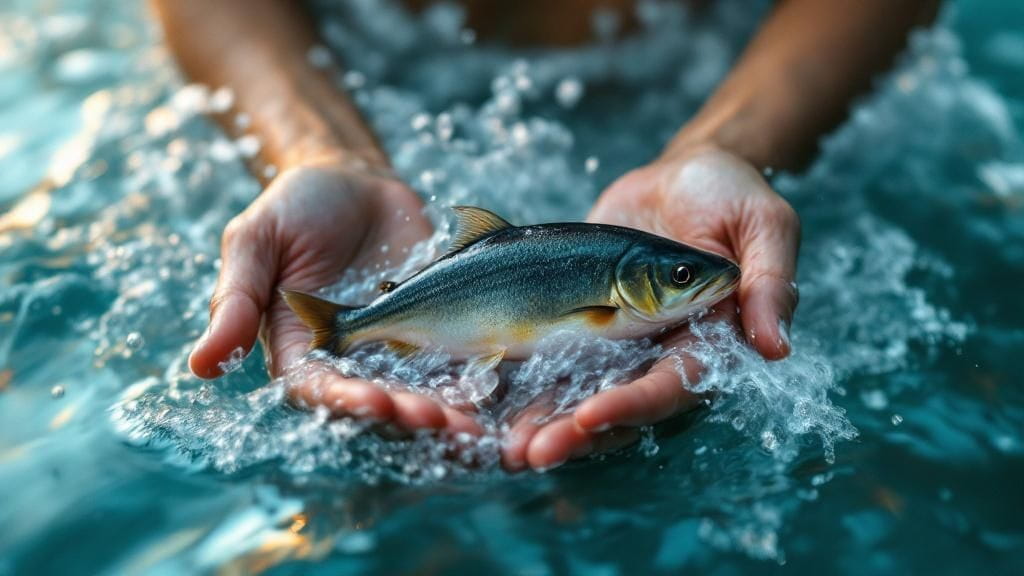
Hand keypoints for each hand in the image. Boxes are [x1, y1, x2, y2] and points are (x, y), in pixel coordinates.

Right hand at [189, 159, 481, 435]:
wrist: (356, 180)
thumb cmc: (296, 206)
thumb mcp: (256, 241)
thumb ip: (234, 298)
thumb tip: (201, 365)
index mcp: (299, 352)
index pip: (320, 391)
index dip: (347, 402)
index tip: (376, 404)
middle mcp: (352, 362)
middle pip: (381, 401)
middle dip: (410, 415)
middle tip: (442, 422)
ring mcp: (400, 349)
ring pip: (425, 391)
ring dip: (450, 411)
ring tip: (477, 424)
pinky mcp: (441, 330)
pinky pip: (461, 359)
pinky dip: (479, 377)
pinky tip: (502, 387)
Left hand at [502, 145, 799, 470]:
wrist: (677, 177)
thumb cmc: (730, 195)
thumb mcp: (763, 224)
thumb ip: (769, 281)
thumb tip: (775, 346)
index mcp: (707, 340)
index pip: (671, 386)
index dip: (632, 405)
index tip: (588, 417)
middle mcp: (660, 354)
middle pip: (616, 406)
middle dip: (572, 434)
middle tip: (526, 454)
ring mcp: (618, 345)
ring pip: (577, 395)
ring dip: (540, 423)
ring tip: (501, 446)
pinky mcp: (582, 326)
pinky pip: (550, 359)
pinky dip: (520, 381)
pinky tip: (480, 397)